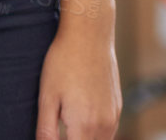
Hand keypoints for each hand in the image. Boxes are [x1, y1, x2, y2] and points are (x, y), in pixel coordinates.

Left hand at [37, 24, 121, 139]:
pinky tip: (80, 118)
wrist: (89, 36)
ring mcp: (114, 116)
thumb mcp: (47, 96)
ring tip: (67, 124)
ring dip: (85, 139)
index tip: (53, 136)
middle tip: (59, 129)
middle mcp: (104, 125)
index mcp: (84, 126)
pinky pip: (108, 131)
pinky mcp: (118, 107)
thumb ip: (47, 129)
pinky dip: (95, 133)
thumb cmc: (63, 62)